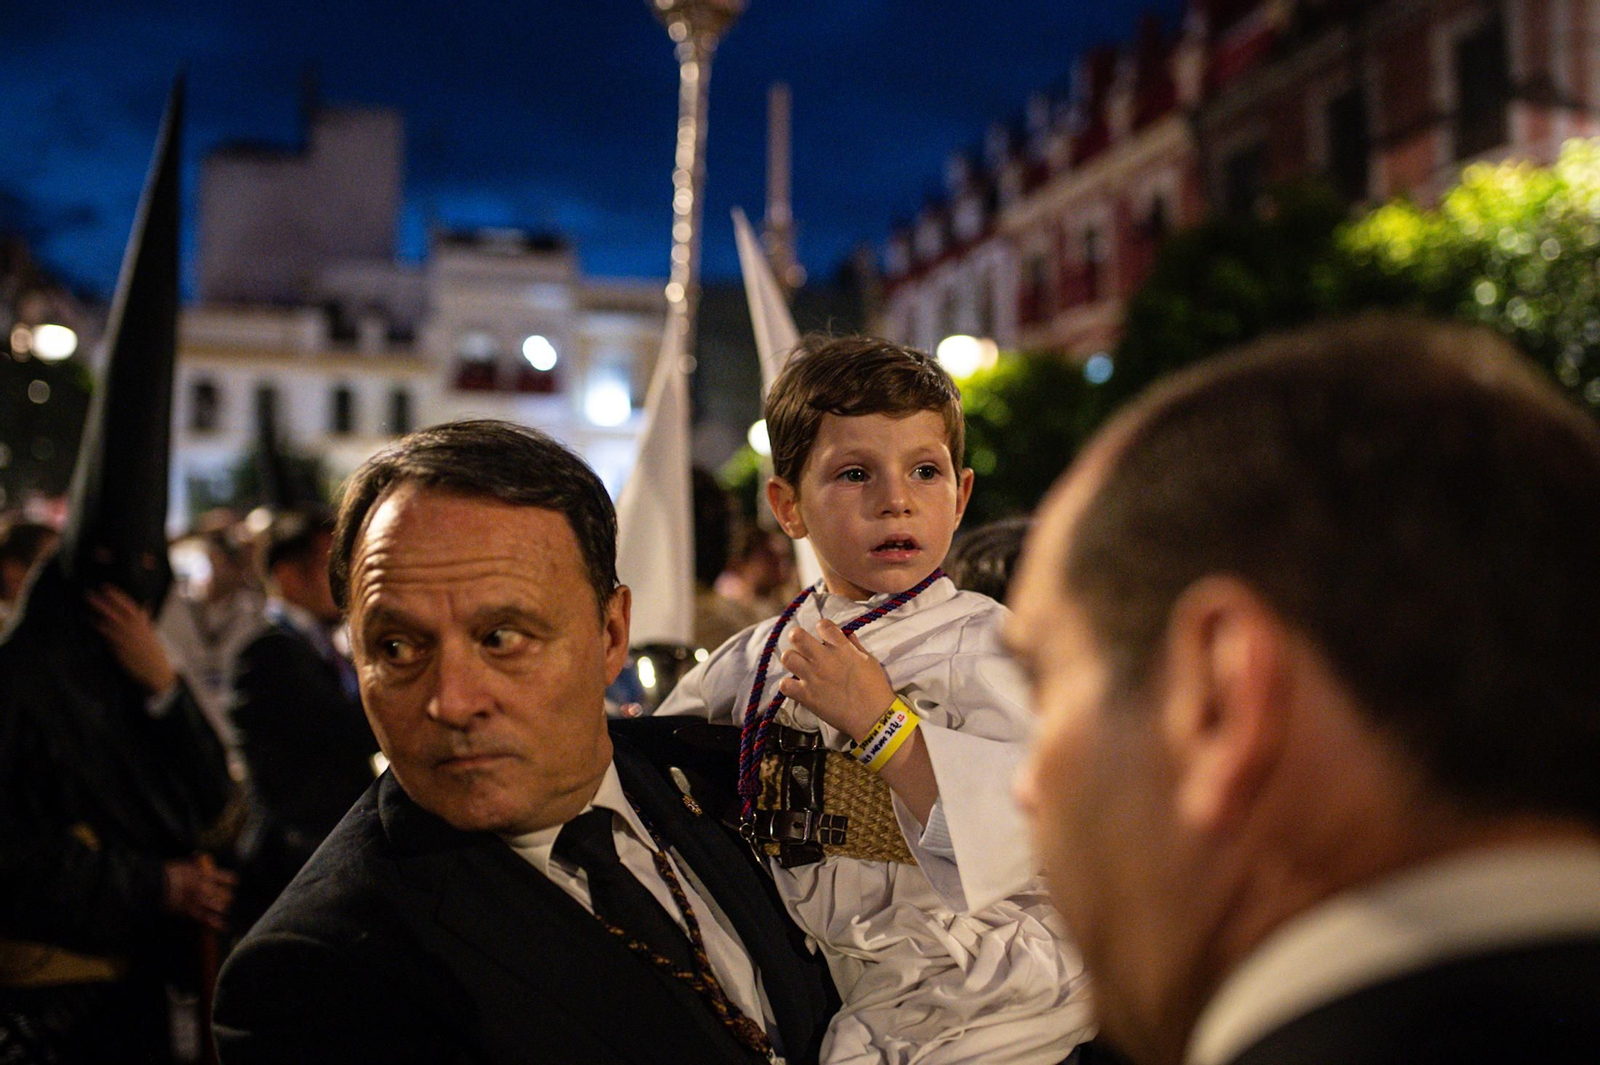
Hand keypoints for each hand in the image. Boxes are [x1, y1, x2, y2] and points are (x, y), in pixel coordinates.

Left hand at [85, 585, 176, 694]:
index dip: (117, 595)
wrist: (155, 670)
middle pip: (116, 611)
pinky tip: (91, 620)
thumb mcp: (151, 632)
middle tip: (89, 593)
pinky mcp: (120, 648)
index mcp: (143, 623)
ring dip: (98, 611)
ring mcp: (127, 638)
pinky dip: (100, 626)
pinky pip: (108, 634)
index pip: (129, 605)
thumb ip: (145, 618)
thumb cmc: (152, 651)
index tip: (106, 587)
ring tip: (87, 604)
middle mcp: (135, 628)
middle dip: (103, 601)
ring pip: (111, 621)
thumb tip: (146, 605)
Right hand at [162, 855, 237, 930]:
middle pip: (226, 895)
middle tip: (225, 898)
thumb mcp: (187, 864)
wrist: (158, 883)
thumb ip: (196, 865)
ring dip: (221, 908)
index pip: (228, 878)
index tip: (233, 883)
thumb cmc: (169, 872)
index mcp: (208, 874)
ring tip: (221, 909)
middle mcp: (208, 887)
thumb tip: (199, 858)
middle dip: (226, 897)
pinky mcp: (191, 911)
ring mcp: (200, 900)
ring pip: (219, 907)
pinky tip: (223, 926)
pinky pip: (207, 919)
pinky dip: (216, 923)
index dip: (231, 881)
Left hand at [777, 619, 895, 741]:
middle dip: (799, 638)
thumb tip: (846, 635)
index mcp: (841, 648)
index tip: (825, 636)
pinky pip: (785, 684)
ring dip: (793, 660)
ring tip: (800, 667)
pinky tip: (798, 687)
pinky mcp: (806, 695)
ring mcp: (812, 677)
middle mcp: (823, 659)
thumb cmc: (875, 688)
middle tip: (804, 647)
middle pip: (797, 636)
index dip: (822, 628)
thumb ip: (855, 646)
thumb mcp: (869, 661)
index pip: (822, 624)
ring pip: (787, 657)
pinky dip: (789, 685)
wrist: (873, 717)